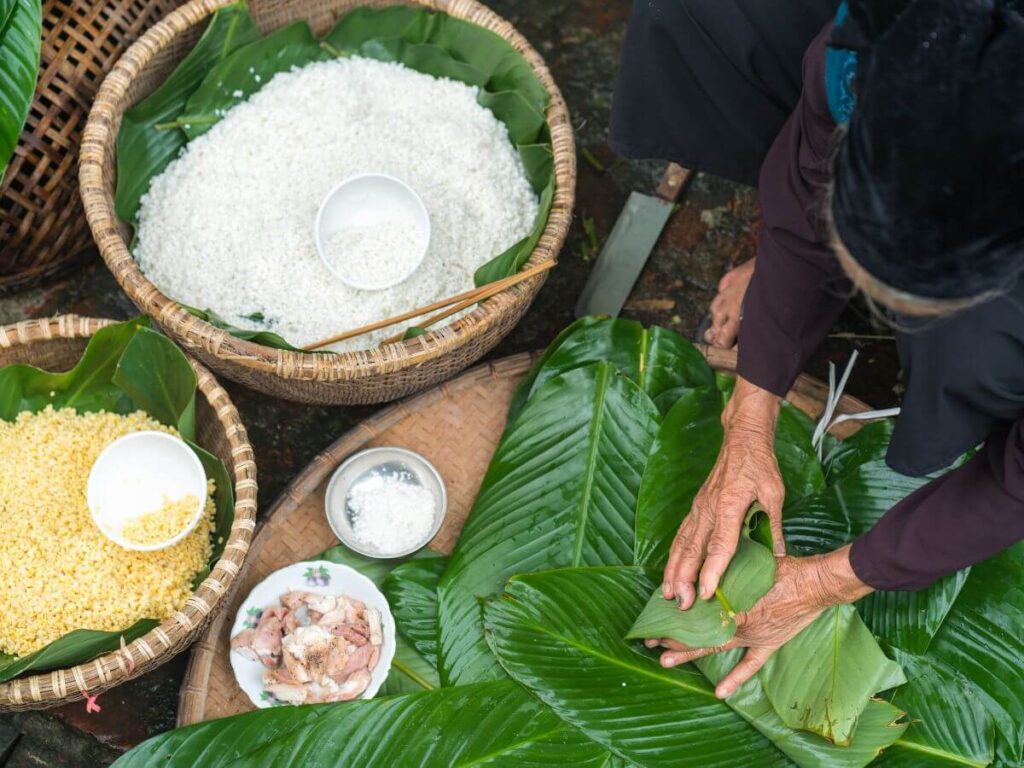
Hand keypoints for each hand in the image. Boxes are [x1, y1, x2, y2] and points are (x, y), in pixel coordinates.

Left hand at [650, 546, 872, 697]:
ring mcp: (753, 636)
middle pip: (699, 629)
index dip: (675, 612)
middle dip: (673, 634)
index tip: (655, 613)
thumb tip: (704, 567)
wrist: (816, 584)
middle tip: (650, 639)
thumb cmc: (783, 568)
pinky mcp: (768, 643)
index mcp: (733, 600)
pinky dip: (735, 678)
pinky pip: (750, 665)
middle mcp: (739, 621)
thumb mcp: (749, 563)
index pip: (696, 609)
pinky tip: (719, 692)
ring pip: (715, 647)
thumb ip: (726, 570)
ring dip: (690, 653)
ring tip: (664, 660)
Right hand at [663, 377, 783, 608]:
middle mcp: (708, 509)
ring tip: (667, 595)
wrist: (741, 439)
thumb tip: (778, 557)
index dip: (712, 570)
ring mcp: (698, 508)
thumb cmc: (760, 465)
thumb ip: (774, 525)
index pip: (719, 544)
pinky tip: (670, 572)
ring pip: (681, 544)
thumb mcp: (774, 493)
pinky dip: (674, 556)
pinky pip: (681, 536)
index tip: (706, 594)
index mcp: (729, 505)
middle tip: (681, 604)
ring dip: (673, 570)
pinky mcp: (696, 508)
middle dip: (684, 578)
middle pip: (693, 549)